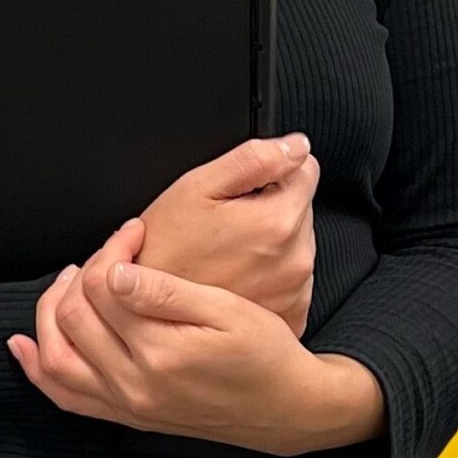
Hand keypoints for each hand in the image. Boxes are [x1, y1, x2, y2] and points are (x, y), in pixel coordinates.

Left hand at [9, 223, 383, 454]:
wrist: (286, 408)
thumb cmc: (265, 355)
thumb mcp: (227, 312)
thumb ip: (166, 292)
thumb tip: (116, 272)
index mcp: (160, 351)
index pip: (104, 286)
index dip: (112, 248)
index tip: (134, 232)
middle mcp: (135, 384)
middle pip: (72, 318)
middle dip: (83, 273)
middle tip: (109, 253)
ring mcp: (127, 405)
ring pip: (56, 361)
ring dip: (48, 317)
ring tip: (68, 284)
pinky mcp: (128, 415)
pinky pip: (66, 397)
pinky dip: (39, 370)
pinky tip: (26, 346)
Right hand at [136, 135, 317, 334]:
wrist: (150, 308)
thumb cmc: (166, 248)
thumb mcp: (198, 186)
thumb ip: (254, 158)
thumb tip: (295, 145)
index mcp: (278, 221)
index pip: (306, 170)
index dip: (273, 171)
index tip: (244, 190)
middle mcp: (296, 259)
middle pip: (301, 207)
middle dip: (271, 206)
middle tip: (228, 223)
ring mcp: (294, 290)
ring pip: (297, 241)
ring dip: (273, 239)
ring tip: (229, 251)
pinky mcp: (289, 312)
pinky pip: (293, 275)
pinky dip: (272, 271)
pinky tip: (238, 273)